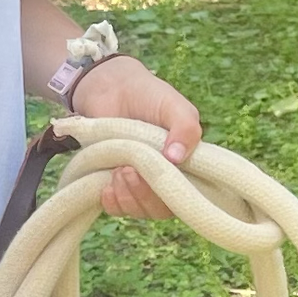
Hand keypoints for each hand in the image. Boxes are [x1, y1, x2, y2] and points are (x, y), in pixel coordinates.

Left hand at [70, 55, 202, 217]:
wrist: (111, 86)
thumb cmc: (150, 96)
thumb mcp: (176, 107)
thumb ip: (186, 128)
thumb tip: (177, 159)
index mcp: (188, 167)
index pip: (191, 198)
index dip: (178, 197)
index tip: (160, 178)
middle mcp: (165, 179)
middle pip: (162, 209)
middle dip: (145, 195)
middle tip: (128, 170)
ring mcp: (139, 183)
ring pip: (139, 209)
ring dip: (127, 196)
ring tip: (117, 170)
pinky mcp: (114, 182)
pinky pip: (117, 208)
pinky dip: (112, 202)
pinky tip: (106, 187)